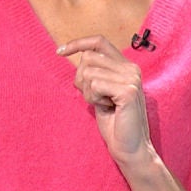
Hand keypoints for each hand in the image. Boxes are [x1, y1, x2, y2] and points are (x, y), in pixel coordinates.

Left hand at [57, 35, 152, 164]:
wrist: (130, 148)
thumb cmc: (114, 123)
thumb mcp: (100, 92)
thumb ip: (93, 74)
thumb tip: (74, 55)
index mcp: (126, 66)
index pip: (99, 41)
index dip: (78, 43)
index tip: (60, 52)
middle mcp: (131, 68)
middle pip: (89, 57)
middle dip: (81, 79)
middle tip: (94, 98)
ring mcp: (131, 78)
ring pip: (89, 72)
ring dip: (88, 92)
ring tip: (103, 105)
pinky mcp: (128, 90)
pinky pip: (94, 84)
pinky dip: (93, 98)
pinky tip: (107, 108)